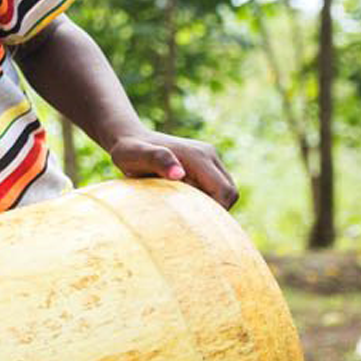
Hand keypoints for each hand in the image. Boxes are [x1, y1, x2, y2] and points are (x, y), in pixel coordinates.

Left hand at [108, 127, 239, 210]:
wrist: (130, 138)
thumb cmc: (129, 152)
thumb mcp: (134, 156)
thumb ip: (157, 161)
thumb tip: (179, 174)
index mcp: (198, 156)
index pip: (224, 191)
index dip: (216, 211)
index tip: (195, 223)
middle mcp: (209, 155)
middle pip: (230, 192)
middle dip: (216, 209)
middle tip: (189, 219)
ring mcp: (209, 158)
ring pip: (225, 190)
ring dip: (211, 204)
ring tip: (184, 208)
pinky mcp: (205, 164)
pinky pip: (216, 187)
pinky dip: (206, 198)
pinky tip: (184, 202)